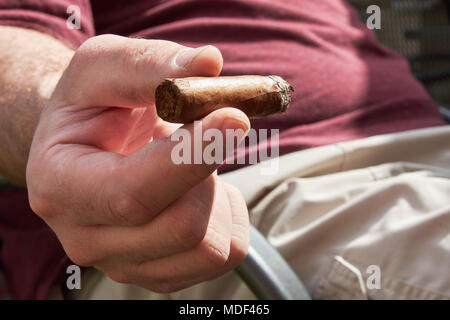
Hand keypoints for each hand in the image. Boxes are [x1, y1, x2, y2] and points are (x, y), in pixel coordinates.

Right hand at [26, 35, 249, 292]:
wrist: (86, 145)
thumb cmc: (92, 105)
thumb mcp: (104, 67)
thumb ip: (149, 64)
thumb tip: (208, 63)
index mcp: (60, 186)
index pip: (133, 192)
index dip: (192, 157)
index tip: (234, 116)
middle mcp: (87, 238)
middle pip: (182, 226)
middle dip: (208, 171)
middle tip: (199, 135)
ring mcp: (125, 264)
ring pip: (211, 249)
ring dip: (218, 196)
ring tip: (192, 167)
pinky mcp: (159, 273)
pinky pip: (224, 254)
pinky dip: (227, 219)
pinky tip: (197, 193)